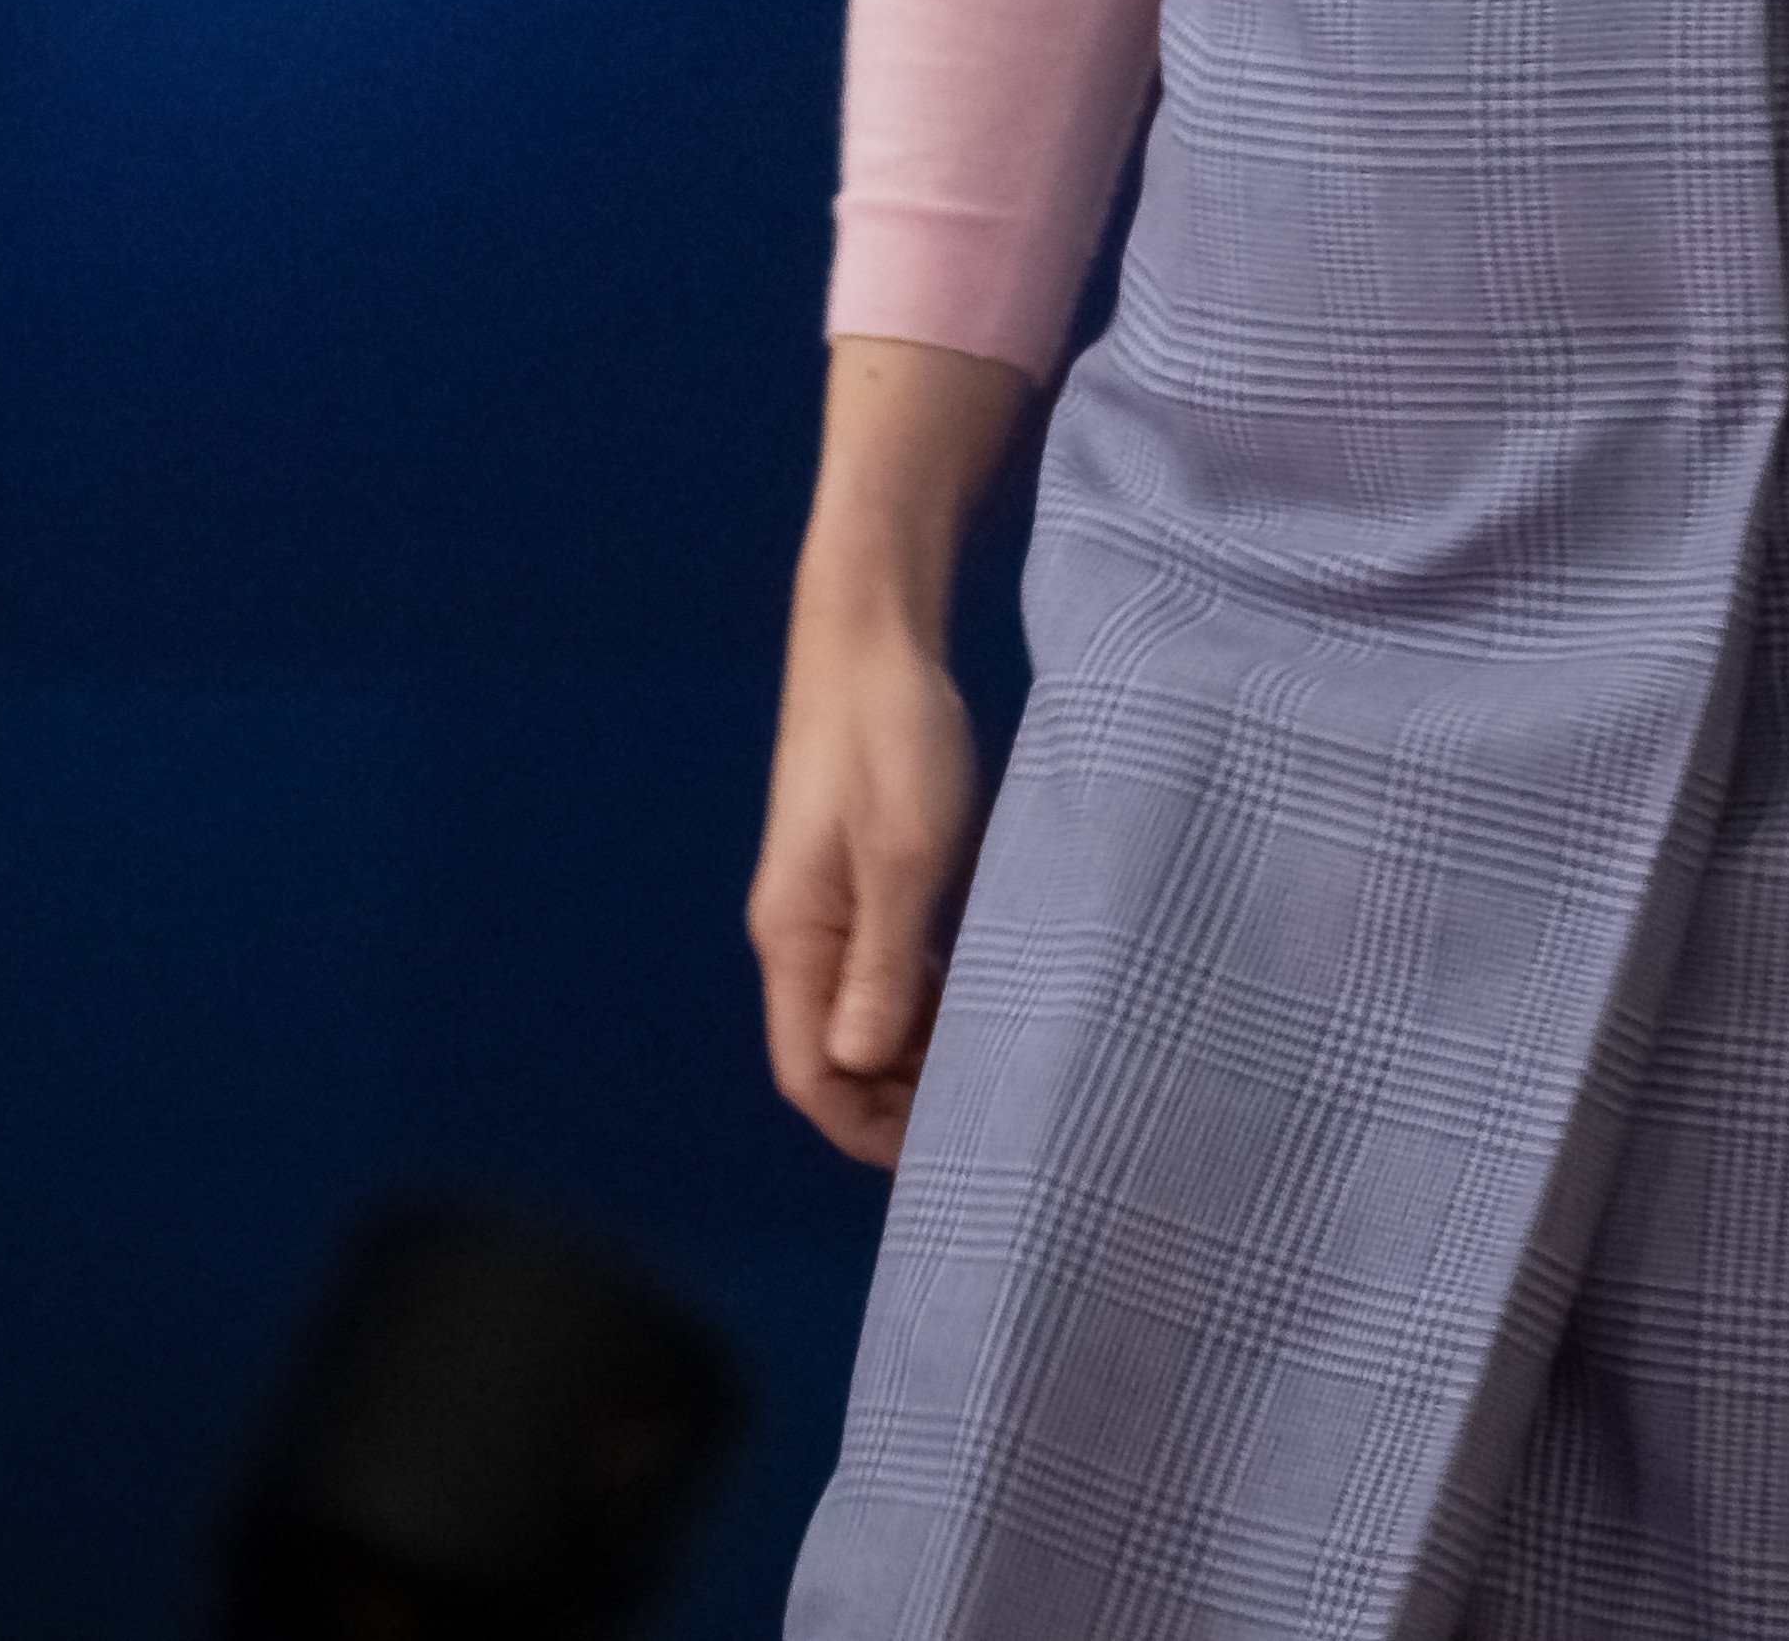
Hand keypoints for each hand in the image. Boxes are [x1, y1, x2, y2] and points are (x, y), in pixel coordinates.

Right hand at [750, 594, 984, 1163]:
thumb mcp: (905, 853)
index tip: (945, 1160)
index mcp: (795, 935)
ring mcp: (828, 902)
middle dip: (897, 1103)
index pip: (811, 1073)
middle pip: (835, 1055)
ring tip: (993, 1079)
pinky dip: (923, 1002)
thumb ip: (884, 963)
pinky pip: (884, 967)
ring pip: (863, 1014)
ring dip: (916, 1055)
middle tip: (987, 1129)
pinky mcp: (859, 873)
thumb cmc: (892, 734)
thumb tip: (862, 1068)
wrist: (873, 628)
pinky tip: (980, 1006)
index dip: (867, 1129)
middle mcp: (799, 931)